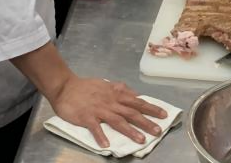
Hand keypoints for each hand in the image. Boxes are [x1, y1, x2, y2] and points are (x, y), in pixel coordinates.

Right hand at [50, 76, 166, 147]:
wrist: (66, 87)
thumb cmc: (87, 86)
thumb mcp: (107, 84)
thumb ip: (122, 89)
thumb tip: (136, 94)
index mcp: (116, 94)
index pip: (137, 102)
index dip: (151, 108)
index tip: (164, 114)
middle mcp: (111, 102)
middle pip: (131, 112)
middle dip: (146, 122)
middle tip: (158, 131)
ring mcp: (99, 110)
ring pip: (117, 121)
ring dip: (130, 131)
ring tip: (140, 140)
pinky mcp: (87, 117)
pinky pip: (95, 127)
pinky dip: (101, 136)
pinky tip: (106, 145)